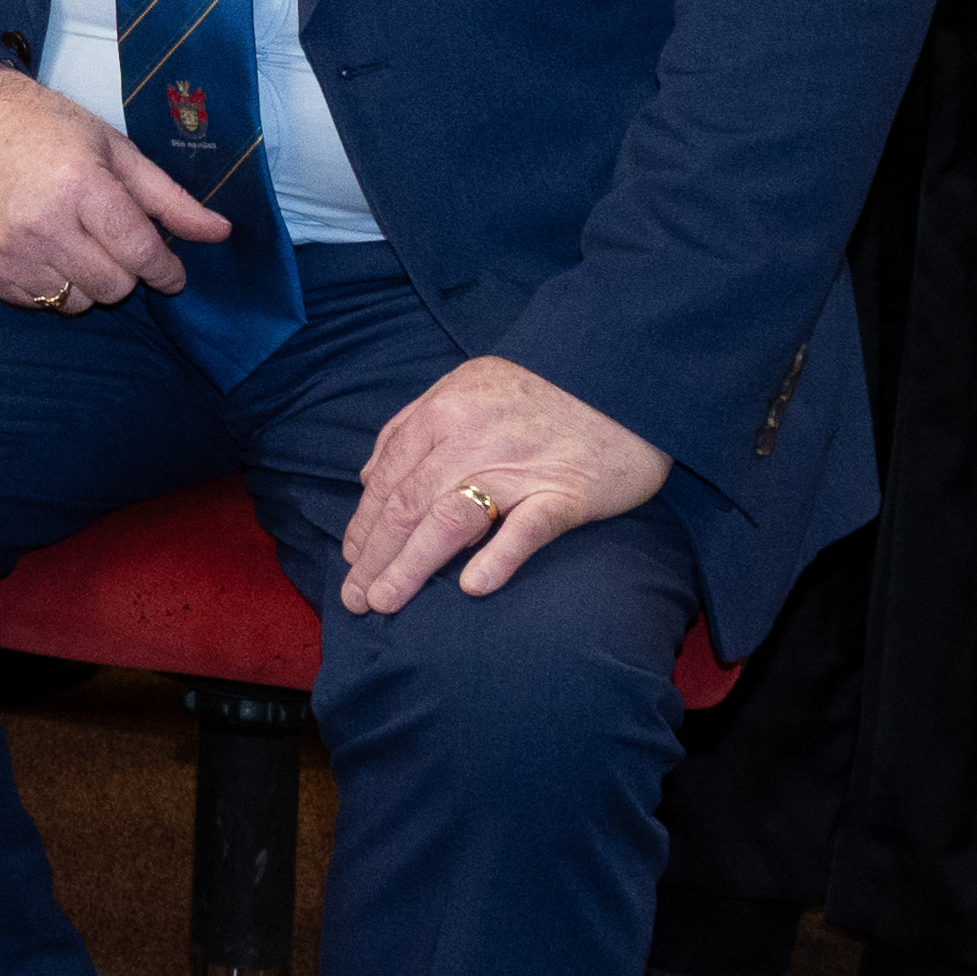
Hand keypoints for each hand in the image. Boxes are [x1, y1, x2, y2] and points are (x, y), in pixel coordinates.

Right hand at [0, 60, 226, 312]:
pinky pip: (38, 303)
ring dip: (88, 283)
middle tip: (113, 244)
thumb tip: (220, 232)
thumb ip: (168, 198)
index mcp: (81, 185)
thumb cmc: (46, 128)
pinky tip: (45, 251)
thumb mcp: (114, 149)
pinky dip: (51, 287)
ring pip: (76, 302)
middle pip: (114, 287)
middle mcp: (42, 222)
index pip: (140, 252)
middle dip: (126, 272)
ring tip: (76, 246)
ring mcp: (9, 249)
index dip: (166, 270)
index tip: (171, 272)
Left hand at [339, 350, 674, 613]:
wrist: (625, 374)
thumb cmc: (542, 387)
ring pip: (452, 519)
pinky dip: (498, 557)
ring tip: (386, 601)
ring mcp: (521, 466)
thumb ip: (414, 425)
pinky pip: (528, 527)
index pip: (389, 478)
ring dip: (412, 565)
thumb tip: (372, 476)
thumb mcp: (465, 385)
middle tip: (354, 599)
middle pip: (409, 504)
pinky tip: (472, 587)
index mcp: (443, 412)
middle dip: (375, 555)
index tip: (352, 560)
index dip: (365, 523)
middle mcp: (472, 438)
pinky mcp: (570, 491)